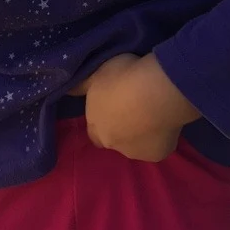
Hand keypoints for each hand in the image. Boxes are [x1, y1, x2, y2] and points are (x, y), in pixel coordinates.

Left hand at [69, 53, 201, 161]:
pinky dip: (160, 135)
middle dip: (121, 128)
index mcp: (95, 125)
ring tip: (151, 110)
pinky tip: (164, 118)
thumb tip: (65, 91)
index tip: (112, 105)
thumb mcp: (96, 74)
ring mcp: (135, 152)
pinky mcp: (157, 154)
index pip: (93, 131)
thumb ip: (81, 86)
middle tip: (133, 106)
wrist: (156, 92)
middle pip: (114, 139)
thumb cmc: (123, 78)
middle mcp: (112, 144)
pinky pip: (157, 145)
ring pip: (136, 145)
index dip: (102, 119)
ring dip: (140, 132)